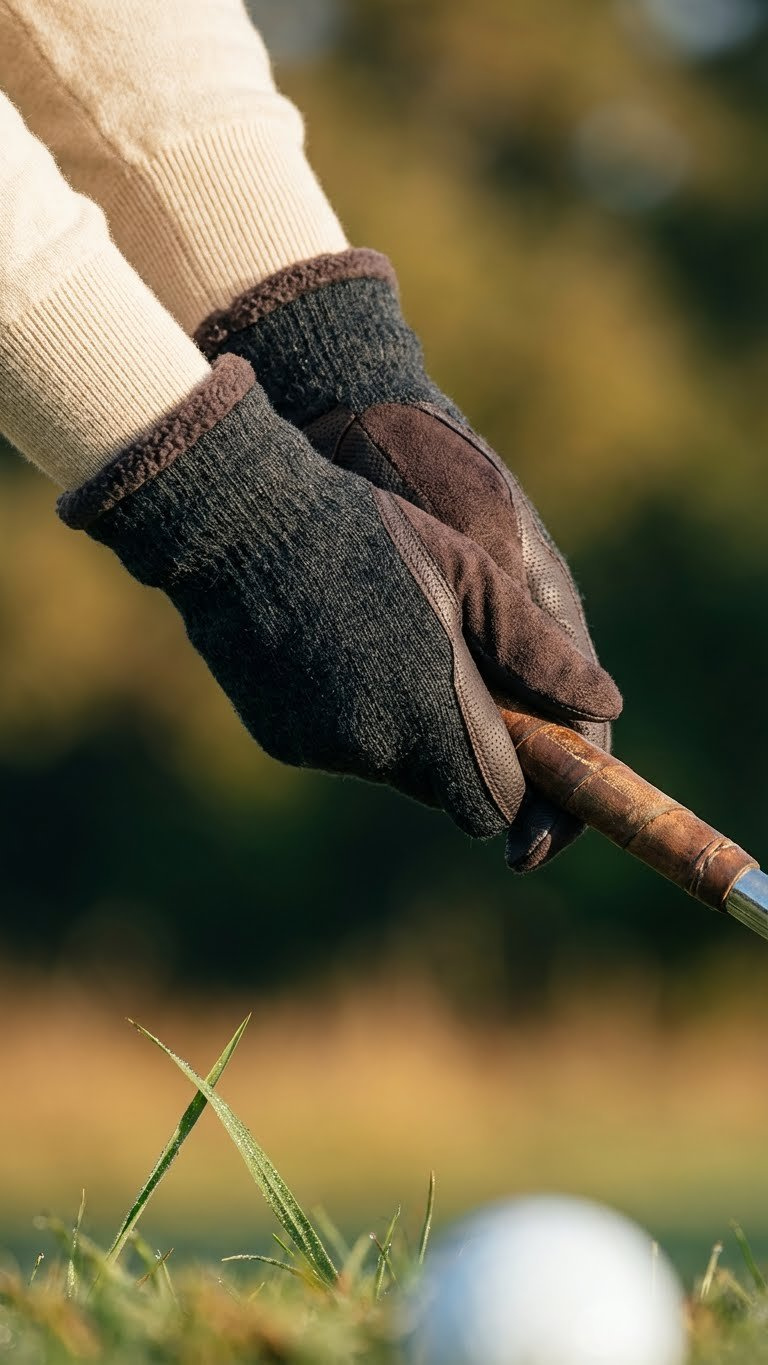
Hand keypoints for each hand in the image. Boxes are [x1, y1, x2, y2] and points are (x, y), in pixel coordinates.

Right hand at [196, 251, 621, 868]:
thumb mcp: (471, 576)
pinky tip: (334, 643)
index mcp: (436, 713)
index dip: (513, 777)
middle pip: (443, 783)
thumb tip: (605, 708)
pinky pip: (337, 744)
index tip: (516, 736)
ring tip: (386, 634)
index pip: (495, 802)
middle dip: (459, 742)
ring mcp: (320, 748)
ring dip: (403, 723)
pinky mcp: (279, 739)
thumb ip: (539, 653)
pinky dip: (349, 713)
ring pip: (389, 760)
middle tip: (448, 661)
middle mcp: (377, 748)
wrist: (240, 523)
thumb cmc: (371, 533)